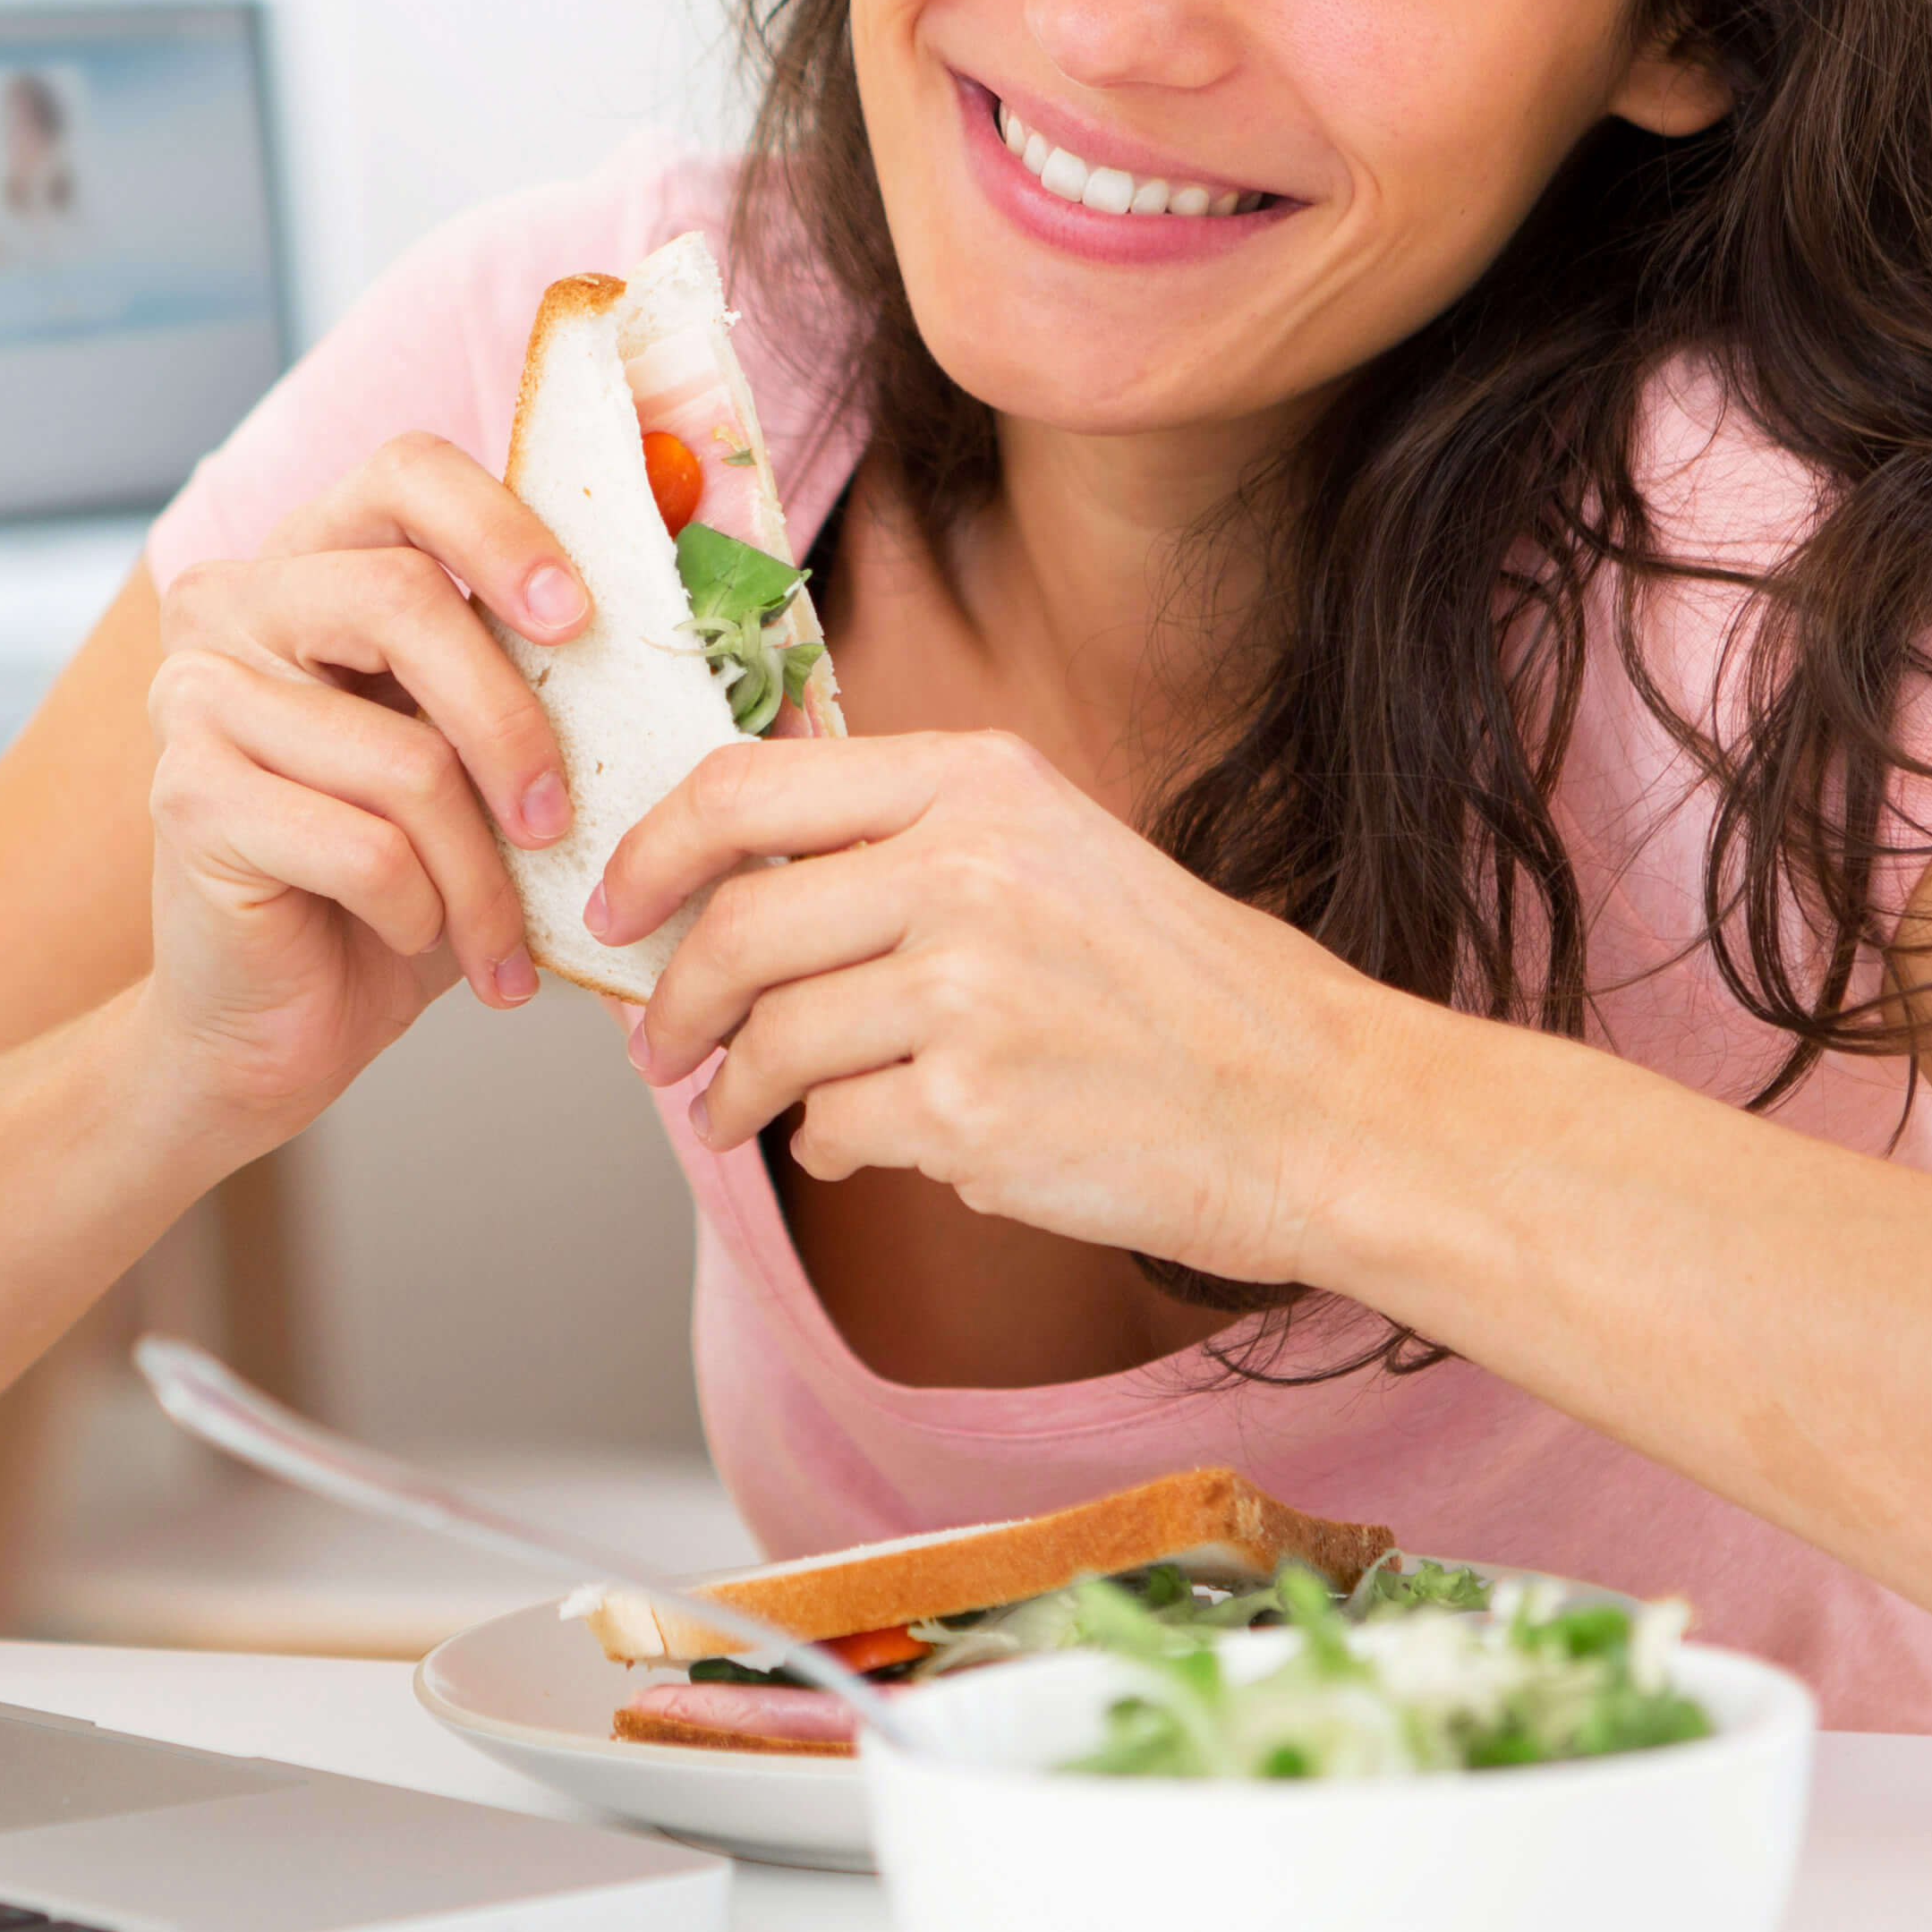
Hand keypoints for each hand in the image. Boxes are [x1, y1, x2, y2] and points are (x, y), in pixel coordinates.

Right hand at [133, 434, 590, 1150]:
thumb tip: (697, 572)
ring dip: (482, 871)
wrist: (275, 1025)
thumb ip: (544, 668)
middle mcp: (234, 605)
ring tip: (502, 936)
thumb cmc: (398, 883)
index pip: (408, 472)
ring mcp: (197, 695)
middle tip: (558, 823)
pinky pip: (364, 844)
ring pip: (404, 755)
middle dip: (513, 726)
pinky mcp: (187, 796)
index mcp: (314, 564)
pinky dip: (423, 913)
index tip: (580, 618)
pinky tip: (418, 942)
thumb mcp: (482, 761)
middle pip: (405, 598)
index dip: (505, 529)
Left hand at [602, 730, 1420, 1282]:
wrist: (1315, 1106)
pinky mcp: (971, 1112)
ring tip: (740, 1114)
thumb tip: (733, 877)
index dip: (651, 855)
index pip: (744, 787)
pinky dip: (831, 1149)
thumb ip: (907, 842)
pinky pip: (834, 1131)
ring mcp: (967, 991)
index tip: (616, 908)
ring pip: (770, 1041)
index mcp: (980, 782)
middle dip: (669, 1003)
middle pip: (734, 927)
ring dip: (733, 1092)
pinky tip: (872, 1147)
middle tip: (656, 1047)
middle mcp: (967, 868)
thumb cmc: (1186, 989)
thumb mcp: (1056, 850)